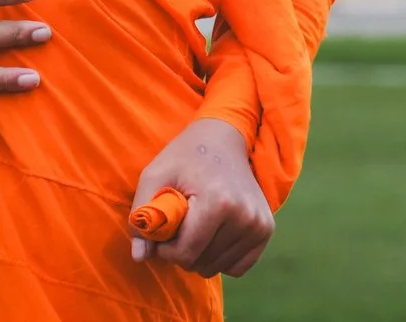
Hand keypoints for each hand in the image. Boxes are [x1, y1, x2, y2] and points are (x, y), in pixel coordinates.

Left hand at [128, 119, 273, 277]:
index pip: (185, 253)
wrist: (224, 138)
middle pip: (201, 263)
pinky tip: (214, 234)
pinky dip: (220, 258)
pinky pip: (237, 267)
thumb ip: (141, 217)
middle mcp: (245, 216)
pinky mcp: (266, 229)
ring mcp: (259, 224)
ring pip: (217, 267)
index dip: (166, 249)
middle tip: (182, 222)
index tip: (164, 230)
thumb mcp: (155, 176)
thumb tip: (140, 256)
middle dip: (183, 250)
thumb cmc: (185, 157)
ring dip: (200, 254)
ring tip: (198, 224)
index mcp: (219, 202)